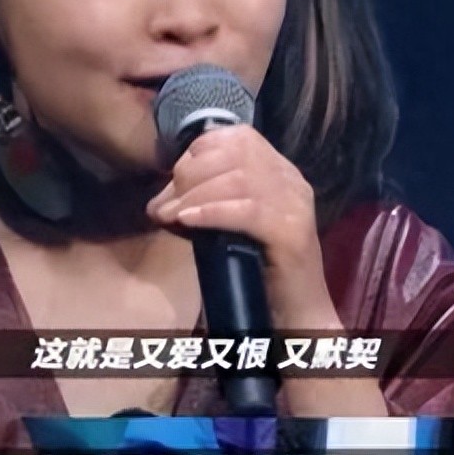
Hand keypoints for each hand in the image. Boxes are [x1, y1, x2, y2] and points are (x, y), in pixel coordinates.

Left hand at [146, 126, 333, 328]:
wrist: (295, 317)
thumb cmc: (256, 273)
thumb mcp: (224, 229)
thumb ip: (200, 206)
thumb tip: (157, 202)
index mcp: (279, 171)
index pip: (238, 137)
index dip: (198, 153)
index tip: (172, 182)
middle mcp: (292, 180)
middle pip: (236, 153)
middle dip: (191, 175)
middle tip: (165, 205)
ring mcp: (296, 205)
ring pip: (240, 179)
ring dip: (195, 195)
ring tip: (170, 217)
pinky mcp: (293, 233)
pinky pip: (248, 210)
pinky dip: (212, 213)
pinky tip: (187, 222)